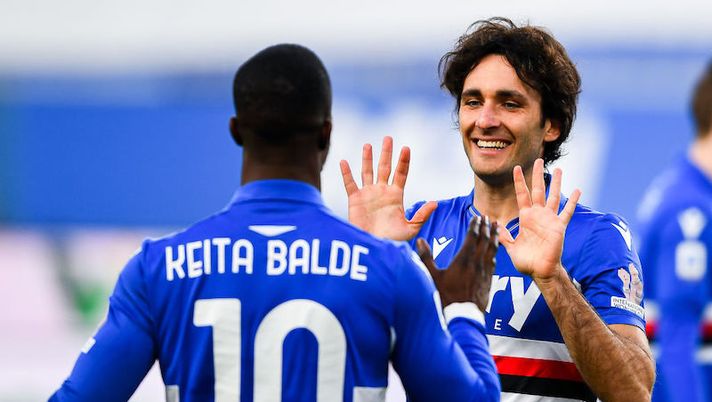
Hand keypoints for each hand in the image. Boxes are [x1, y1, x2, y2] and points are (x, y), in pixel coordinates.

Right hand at [340, 136, 436, 240]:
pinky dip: (346, 173)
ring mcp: (368, 194)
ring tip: (368, 145)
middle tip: (388, 138)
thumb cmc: (392, 240)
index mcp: (396, 196)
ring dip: (368, 158)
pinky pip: (350, 184)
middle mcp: (382, 191)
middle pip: (385, 167)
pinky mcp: (355, 200)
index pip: (401, 174)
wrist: (373, 247)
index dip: (403, 161)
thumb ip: (421, 215)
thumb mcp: (410, 229)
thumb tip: (435, 203)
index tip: (406, 148)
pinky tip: (344, 162)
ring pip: (367, 172)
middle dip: (387, 153)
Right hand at [416, 216, 497, 310]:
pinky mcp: (489, 280)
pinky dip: (495, 252)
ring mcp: (484, 272)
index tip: (477, 217)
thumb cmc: (446, 296)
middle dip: (486, 227)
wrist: (463, 316)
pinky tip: (495, 250)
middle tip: (488, 217)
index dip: (475, 225)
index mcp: (464, 259)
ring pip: (492, 250)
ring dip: (494, 237)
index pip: (472, 237)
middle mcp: (476, 263)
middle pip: (484, 240)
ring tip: (496, 227)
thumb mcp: (432, 276)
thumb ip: (426, 257)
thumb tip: (419, 241)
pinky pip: (493, 261)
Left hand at [500, 159, 580, 281]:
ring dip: (557, 183)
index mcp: (526, 217)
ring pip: (553, 196)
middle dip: (537, 175)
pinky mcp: (559, 227)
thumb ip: (503, 236)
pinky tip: (577, 190)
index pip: (522, 194)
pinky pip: (567, 212)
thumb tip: (493, 226)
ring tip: (559, 169)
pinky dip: (572, 201)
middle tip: (538, 159)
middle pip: (538, 190)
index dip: (519, 181)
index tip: (516, 168)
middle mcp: (538, 215)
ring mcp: (550, 219)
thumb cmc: (526, 261)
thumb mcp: (511, 247)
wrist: (541, 271)